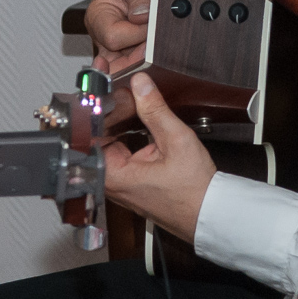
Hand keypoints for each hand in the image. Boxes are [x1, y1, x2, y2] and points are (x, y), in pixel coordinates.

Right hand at [86, 0, 157, 73]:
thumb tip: (142, 17)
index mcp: (98, 15)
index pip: (113, 38)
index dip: (136, 35)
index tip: (151, 26)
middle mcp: (102, 31)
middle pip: (118, 58)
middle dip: (140, 54)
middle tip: (157, 40)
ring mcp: (114, 40)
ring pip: (127, 64)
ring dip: (144, 56)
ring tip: (155, 38)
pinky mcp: (126, 44)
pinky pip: (134, 60)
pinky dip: (146, 56)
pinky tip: (154, 45)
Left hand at [99, 72, 215, 241]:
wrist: (209, 214)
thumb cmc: (193, 191)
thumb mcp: (176, 141)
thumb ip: (155, 110)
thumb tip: (141, 84)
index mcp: (113, 175)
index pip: (88, 135)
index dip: (95, 108)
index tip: (102, 89)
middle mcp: (110, 181)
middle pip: (97, 137)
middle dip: (109, 111)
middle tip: (122, 90)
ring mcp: (119, 181)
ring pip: (108, 142)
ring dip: (118, 120)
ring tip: (130, 99)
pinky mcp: (130, 179)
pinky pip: (120, 151)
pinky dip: (126, 133)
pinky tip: (137, 118)